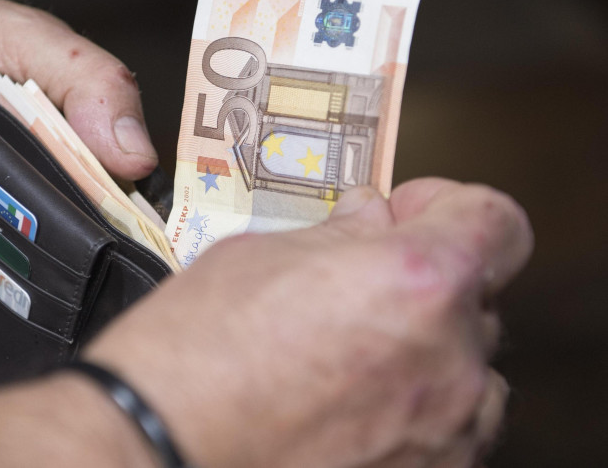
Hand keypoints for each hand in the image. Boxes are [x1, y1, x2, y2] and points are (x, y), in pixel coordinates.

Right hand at [80, 178, 531, 467]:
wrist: (157, 447)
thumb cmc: (192, 361)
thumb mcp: (257, 257)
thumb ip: (338, 235)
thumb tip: (370, 219)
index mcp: (415, 281)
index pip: (496, 222)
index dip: (450, 208)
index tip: (409, 215)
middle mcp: (449, 360)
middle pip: (474, 298)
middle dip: (421, 283)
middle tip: (354, 288)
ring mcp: (444, 432)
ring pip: (466, 373)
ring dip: (423, 353)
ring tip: (347, 357)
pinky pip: (446, 430)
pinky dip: (411, 409)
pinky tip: (344, 404)